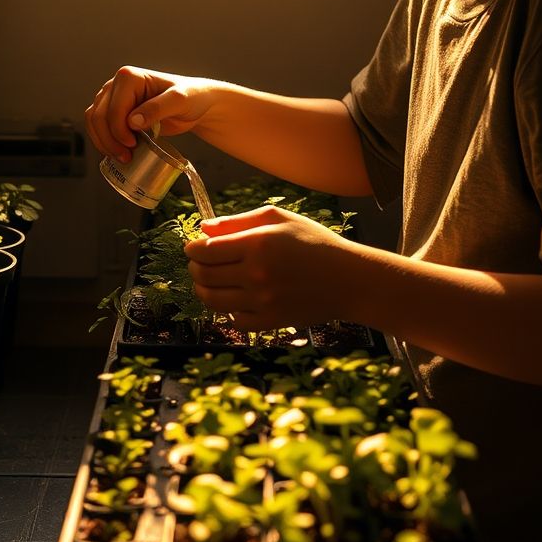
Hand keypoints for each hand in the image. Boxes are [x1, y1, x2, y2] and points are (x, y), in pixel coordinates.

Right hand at [85, 65, 218, 163]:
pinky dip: (103, 141)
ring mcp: (113, 97)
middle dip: (109, 140)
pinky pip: (98, 126)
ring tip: (122, 157)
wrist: (195, 104)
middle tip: (126, 157)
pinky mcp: (114, 111)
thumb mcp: (179, 101)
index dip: (119, 130)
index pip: (114, 109)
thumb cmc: (190, 98)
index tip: (133, 145)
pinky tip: (116, 152)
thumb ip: (157, 108)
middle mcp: (116, 84)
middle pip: (99, 116)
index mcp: (129, 77)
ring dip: (103, 142)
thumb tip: (132, 121)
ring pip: (93, 121)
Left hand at [185, 205, 355, 328]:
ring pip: (212, 300)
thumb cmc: (315, 243)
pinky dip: (228, 311)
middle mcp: (256, 274)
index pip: (205, 251)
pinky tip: (235, 299)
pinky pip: (234, 320)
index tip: (192, 248)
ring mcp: (262, 301)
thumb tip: (204, 229)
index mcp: (257, 244)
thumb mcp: (279, 219)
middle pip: (203, 276)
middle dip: (194, 268)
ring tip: (211, 282)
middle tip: (200, 263)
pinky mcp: (270, 322)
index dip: (192, 249)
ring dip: (204, 290)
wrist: (349, 280)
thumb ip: (238, 221)